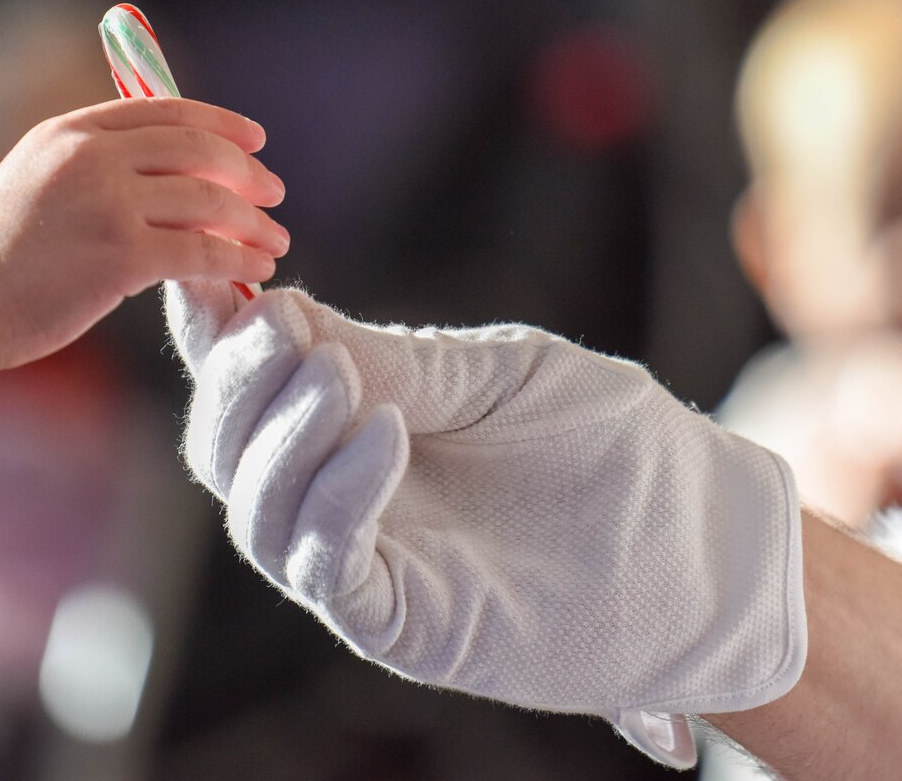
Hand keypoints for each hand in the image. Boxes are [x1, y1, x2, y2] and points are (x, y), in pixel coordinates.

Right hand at [0, 98, 286, 375]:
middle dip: (245, 172)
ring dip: (251, 223)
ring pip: (208, 200)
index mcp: (71, 131)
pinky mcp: (122, 256)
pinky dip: (238, 260)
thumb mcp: (35, 178)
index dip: (220, 123)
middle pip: (196, 149)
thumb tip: (168, 170)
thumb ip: (93, 163)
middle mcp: (92, 156)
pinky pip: (202, 251)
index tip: (254, 140)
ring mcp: (109, 203)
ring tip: (274, 241)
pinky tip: (255, 269)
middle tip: (273, 193)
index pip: (165, 110)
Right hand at [167, 283, 806, 765]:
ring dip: (281, 439)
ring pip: (258, 515)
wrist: (700, 537)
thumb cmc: (609, 441)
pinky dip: (337, 500)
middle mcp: (342, 496)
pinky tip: (384, 438)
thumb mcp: (498, 371)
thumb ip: (392, 358)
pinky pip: (326, 569)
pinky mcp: (401, 623)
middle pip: (228, 450)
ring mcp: (368, 563)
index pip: (254, 381)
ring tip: (336, 377)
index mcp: (358, 420)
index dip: (213, 334)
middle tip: (275, 328)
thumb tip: (273, 311)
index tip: (201, 278)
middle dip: (237, 385)